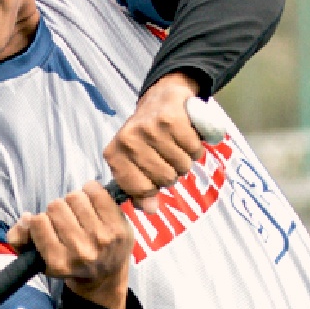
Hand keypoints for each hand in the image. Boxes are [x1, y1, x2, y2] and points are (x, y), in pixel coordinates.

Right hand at [8, 181, 135, 308]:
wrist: (105, 276)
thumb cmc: (68, 263)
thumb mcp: (38, 259)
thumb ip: (19, 239)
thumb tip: (25, 218)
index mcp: (58, 262)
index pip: (38, 222)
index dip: (40, 220)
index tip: (48, 226)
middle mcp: (81, 251)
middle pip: (56, 207)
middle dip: (57, 210)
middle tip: (65, 220)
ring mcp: (102, 238)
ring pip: (75, 197)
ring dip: (74, 201)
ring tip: (79, 213)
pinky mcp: (119, 226)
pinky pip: (96, 192)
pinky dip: (91, 191)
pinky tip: (91, 203)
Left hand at [102, 72, 208, 205]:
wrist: (161, 98)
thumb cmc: (147, 137)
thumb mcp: (136, 163)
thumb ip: (140, 190)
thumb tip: (151, 210)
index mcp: (114, 155)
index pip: (139, 189)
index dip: (152, 188)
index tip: (153, 178)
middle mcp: (129, 141)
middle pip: (164, 179)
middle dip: (172, 173)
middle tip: (167, 158)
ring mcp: (149, 129)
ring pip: (181, 166)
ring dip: (185, 160)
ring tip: (176, 147)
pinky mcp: (171, 120)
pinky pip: (193, 150)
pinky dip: (195, 148)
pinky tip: (186, 138)